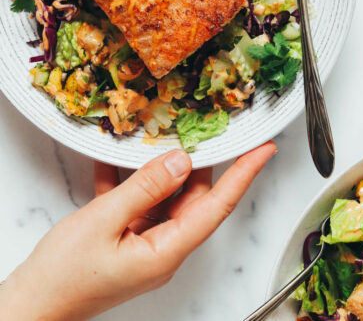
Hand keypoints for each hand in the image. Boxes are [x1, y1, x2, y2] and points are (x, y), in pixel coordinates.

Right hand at [0, 143, 276, 320]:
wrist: (31, 306)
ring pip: (165, 197)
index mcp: (167, 251)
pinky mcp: (127, 241)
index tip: (264, 149)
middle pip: (192, 197)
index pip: (218, 206)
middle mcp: (163, 249)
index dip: (244, 174)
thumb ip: (145, 187)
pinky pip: (138, 204)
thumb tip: (180, 160)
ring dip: (157, 169)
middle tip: (197, 127)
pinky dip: (129, 182)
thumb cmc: (64, 276)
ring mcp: (146, 245)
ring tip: (154, 138)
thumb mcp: (104, 220)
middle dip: (194, 162)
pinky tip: (115, 162)